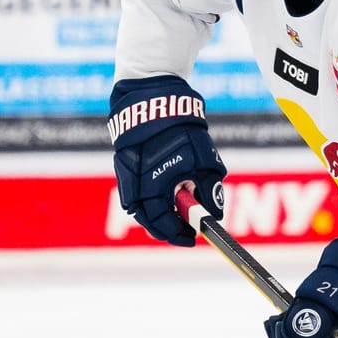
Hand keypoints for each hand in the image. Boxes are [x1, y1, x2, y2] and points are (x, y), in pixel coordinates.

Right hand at [109, 75, 226, 246]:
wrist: (152, 98)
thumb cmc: (181, 130)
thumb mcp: (204, 161)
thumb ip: (209, 189)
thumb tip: (213, 215)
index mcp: (153, 186)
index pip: (163, 223)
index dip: (178, 234)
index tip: (192, 238)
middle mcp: (135, 185)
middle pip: (148, 219)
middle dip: (168, 227)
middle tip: (185, 230)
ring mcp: (126, 174)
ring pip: (139, 207)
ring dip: (158, 214)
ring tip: (177, 211)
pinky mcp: (123, 165)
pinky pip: (133, 192)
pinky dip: (147, 199)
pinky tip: (163, 195)